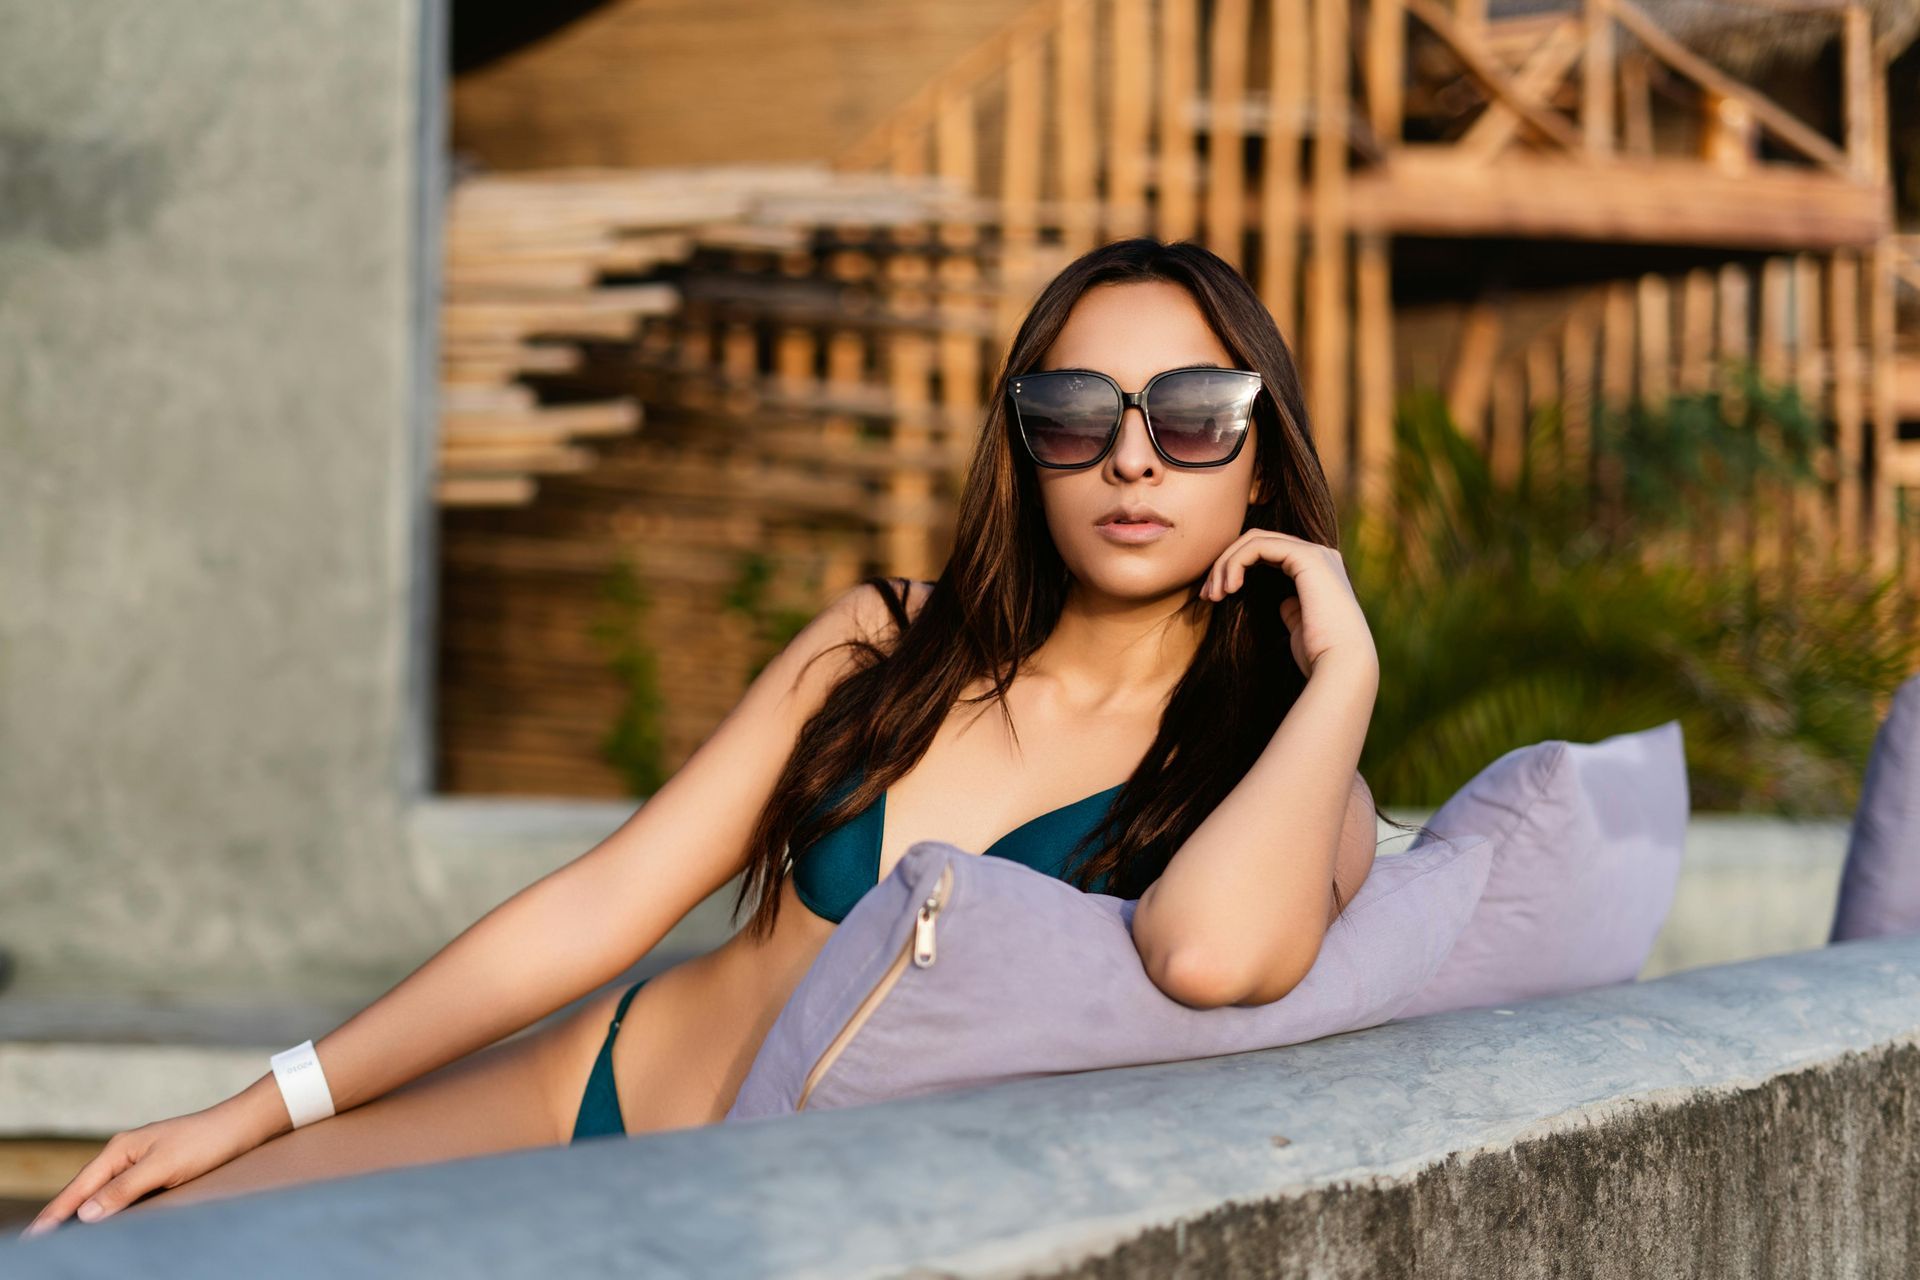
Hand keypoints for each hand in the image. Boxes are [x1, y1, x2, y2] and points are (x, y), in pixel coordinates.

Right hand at [19, 1098, 270, 1237]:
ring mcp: (139, 1162)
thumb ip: (124, 1190)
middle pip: (84, 1191)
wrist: (241, 1127)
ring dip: (83, 1214)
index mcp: (119, 1150)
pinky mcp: (155, 1170)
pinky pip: (122, 1194)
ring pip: (102, 1194)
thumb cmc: (205, 1143)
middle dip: (60, 1216)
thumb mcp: (163, 1168)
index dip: (54, 1215)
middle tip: (36, 1242)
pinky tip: (102, 1222)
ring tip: (60, 1237)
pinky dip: (107, 1209)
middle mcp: (124, 1154)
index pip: (78, 1189)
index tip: (32, 1237)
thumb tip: (85, 1214)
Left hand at [1197, 530, 1377, 679]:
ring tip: (1213, 595)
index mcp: (1318, 570)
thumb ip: (1293, 608)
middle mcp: (1320, 555)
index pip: (1267, 552)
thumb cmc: (1319, 655)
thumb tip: (1283, 602)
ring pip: (1254, 540)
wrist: (1341, 666)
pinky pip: (1258, 546)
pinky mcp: (1307, 557)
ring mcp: (1316, 553)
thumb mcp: (1300, 627)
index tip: (1213, 597)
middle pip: (1257, 541)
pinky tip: (1229, 589)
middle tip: (1206, 595)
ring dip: (1225, 564)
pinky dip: (1236, 563)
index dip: (1234, 568)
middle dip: (1224, 564)